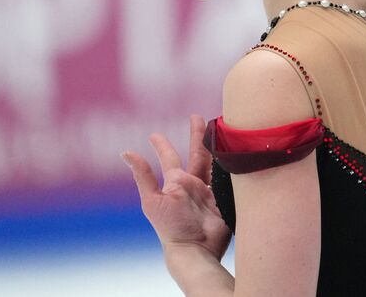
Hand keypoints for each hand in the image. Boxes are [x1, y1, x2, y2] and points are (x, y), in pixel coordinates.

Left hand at [123, 115, 231, 260]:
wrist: (197, 248)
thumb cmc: (171, 227)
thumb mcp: (153, 200)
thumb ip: (144, 176)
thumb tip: (125, 152)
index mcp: (177, 182)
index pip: (171, 157)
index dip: (163, 145)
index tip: (154, 135)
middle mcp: (194, 184)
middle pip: (198, 154)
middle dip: (198, 136)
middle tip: (198, 117)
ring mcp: (212, 191)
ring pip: (217, 162)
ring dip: (219, 146)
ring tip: (224, 130)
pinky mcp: (228, 198)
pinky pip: (232, 176)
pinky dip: (235, 164)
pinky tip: (239, 152)